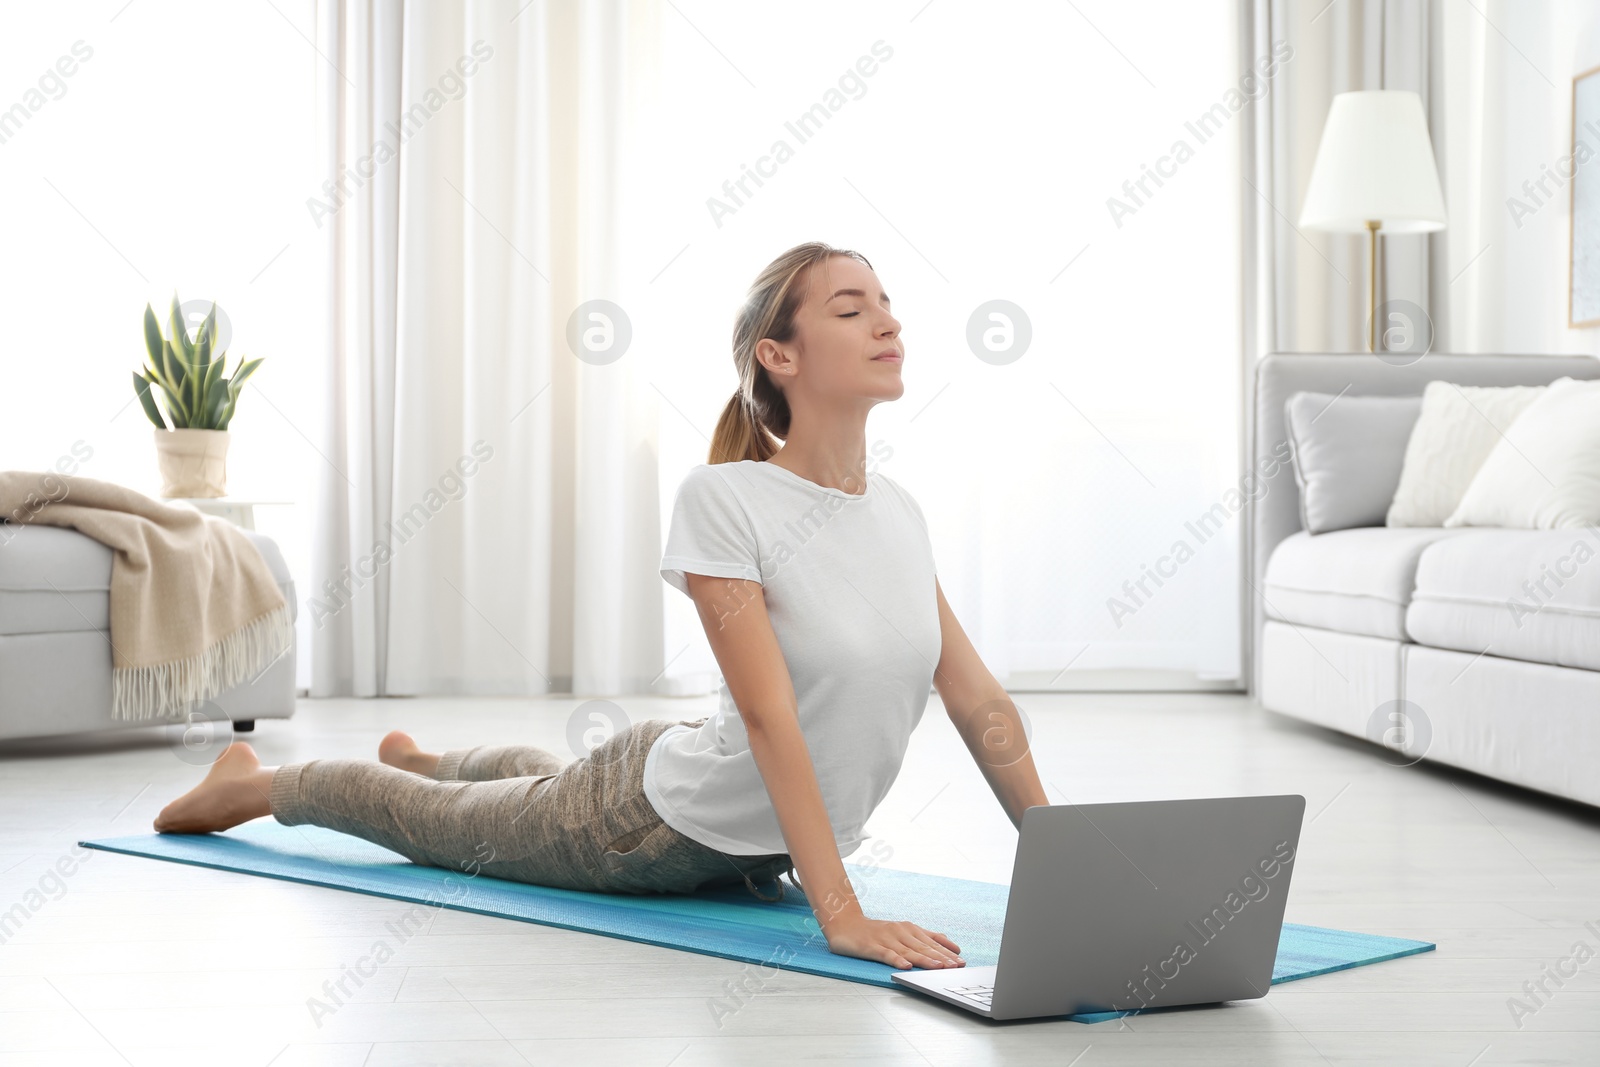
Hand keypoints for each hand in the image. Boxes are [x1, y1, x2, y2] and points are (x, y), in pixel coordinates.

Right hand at [822, 912, 964, 969]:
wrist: (845, 924)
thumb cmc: (876, 931)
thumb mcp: (903, 931)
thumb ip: (925, 937)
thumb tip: (949, 943)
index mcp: (909, 929)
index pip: (932, 942)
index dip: (947, 952)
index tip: (961, 960)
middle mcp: (900, 932)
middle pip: (924, 947)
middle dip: (942, 958)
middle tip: (956, 967)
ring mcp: (886, 939)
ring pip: (908, 951)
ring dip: (925, 960)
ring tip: (939, 967)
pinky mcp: (871, 946)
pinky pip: (886, 954)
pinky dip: (896, 960)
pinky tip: (906, 966)